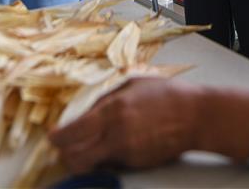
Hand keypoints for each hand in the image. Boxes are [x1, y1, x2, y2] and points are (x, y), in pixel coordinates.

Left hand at [49, 78, 199, 174]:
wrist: (195, 116)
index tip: (53, 135)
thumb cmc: (166, 95)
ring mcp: (126, 151)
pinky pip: (111, 163)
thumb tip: (83, 109)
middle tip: (63, 147)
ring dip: (83, 158)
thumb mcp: (131, 85)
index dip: (57, 137)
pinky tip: (113, 145)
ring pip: (90, 164)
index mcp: (112, 110)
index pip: (72, 132)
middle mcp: (116, 134)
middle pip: (75, 156)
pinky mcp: (136, 163)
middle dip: (64, 154)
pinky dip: (105, 157)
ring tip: (85, 149)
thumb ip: (105, 98)